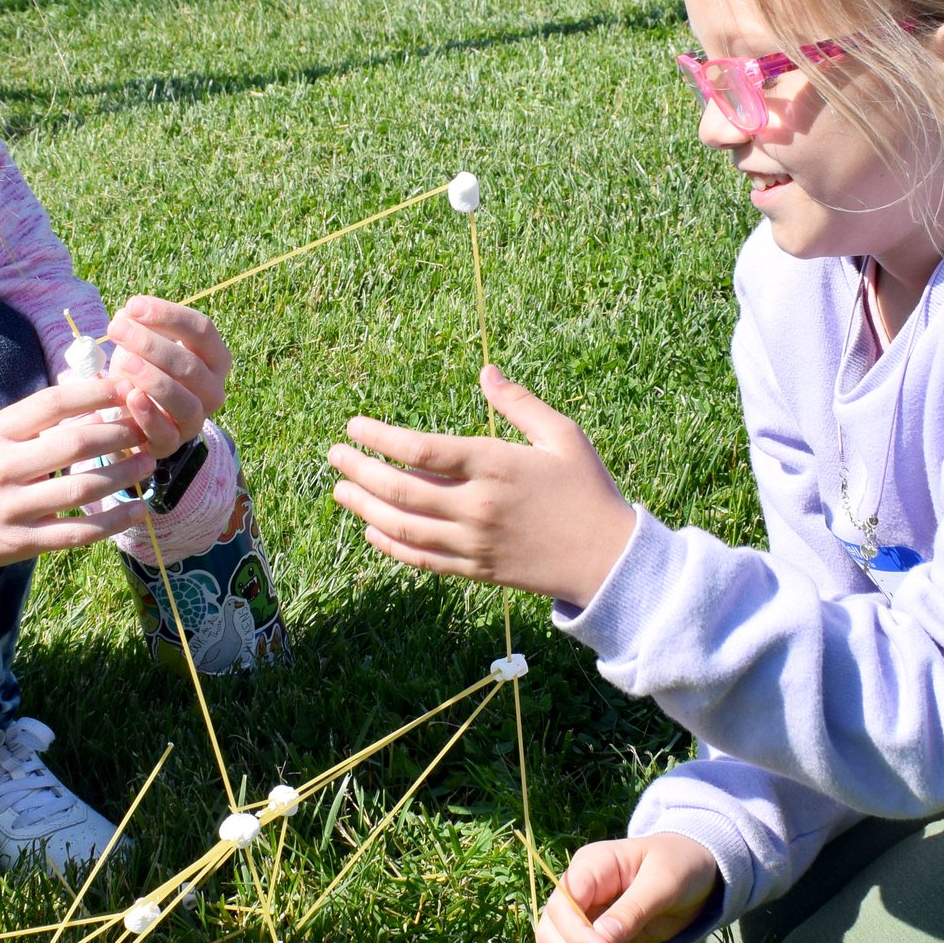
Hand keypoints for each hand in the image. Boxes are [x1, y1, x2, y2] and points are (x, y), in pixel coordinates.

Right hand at [0, 378, 153, 636]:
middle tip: (146, 430)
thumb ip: (35, 423)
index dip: (95, 393)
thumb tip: (95, 404)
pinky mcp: (22, 543)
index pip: (53, 403)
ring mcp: (12, 508)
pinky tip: (138, 510)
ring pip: (81, 490)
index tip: (127, 388)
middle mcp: (2, 467)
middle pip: (74, 444)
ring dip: (122, 475)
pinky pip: (77, 533)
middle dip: (119, 434)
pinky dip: (114, 523)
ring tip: (147, 463)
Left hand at [105, 296, 232, 456]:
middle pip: (191, 365)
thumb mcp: (143, 344)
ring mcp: (196, 419)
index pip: (202, 330)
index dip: (168, 315)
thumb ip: (140, 325)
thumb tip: (127, 314)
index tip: (133, 305)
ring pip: (185, 401)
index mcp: (214, 358)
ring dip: (155, 380)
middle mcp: (213, 389)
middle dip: (151, 344)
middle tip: (117, 328)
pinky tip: (131, 396)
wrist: (133, 415)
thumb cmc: (143, 370)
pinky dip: (149, 415)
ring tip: (125, 362)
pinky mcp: (173, 443)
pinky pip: (167, 433)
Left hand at [327, 366, 635, 607]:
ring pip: (404, 527)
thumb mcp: (562, 436)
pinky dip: (391, 545)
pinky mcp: (476, 571)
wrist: (608, 559)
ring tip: (340, 490)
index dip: (380, 438)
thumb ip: (519, 404)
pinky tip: (372, 530)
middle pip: (402, 490)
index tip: (354, 426)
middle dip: (360, 471)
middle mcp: (479, 506)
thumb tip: (486, 371)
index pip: (422, 450)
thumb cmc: (588, 490)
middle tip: (335, 455)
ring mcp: (475, 543)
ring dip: (365, 508)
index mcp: (497, 466)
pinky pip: (422, 559)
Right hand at [536, 834, 722, 942]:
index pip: (561, 905)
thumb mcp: (664, 882)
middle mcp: (581, 894)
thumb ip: (633, 909)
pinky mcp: (601, 941)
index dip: (576, 935)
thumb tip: (603, 941)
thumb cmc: (681, 864)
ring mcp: (588, 918)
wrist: (700, 874)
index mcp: (590, 867)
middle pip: (551, 934)